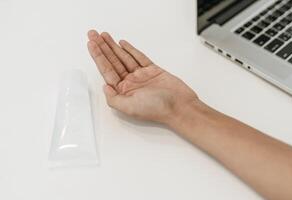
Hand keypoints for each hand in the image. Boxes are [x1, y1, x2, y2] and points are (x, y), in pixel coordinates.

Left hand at [87, 30, 201, 123]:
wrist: (180, 106)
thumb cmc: (157, 109)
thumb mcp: (129, 107)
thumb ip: (113, 98)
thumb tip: (104, 87)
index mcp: (123, 91)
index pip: (107, 71)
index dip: (98, 56)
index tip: (91, 44)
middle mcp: (130, 83)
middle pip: (113, 61)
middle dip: (102, 47)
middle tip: (93, 34)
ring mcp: (141, 75)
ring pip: (124, 57)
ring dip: (113, 46)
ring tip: (104, 36)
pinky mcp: (152, 70)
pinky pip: (139, 58)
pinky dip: (131, 50)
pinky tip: (122, 44)